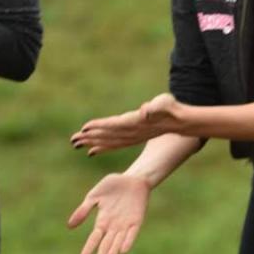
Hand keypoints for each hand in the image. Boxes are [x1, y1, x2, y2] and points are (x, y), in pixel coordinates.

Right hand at [67, 173, 150, 253]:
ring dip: (112, 253)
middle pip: (105, 246)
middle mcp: (113, 227)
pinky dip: (128, 241)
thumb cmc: (112, 187)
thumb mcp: (93, 197)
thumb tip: (69, 227)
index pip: (93, 240)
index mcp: (102, 222)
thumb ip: (83, 211)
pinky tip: (123, 250)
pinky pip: (132, 233)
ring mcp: (125, 224)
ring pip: (117, 242)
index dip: (88, 251)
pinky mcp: (137, 220)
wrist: (132, 179)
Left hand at [71, 93, 190, 155]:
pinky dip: (102, 147)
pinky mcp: (133, 138)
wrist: (181, 121)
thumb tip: (146, 111)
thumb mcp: (164, 103)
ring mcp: (132, 137)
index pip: (115, 125)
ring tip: (76, 144)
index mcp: (136, 123)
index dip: (100, 126)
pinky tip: (92, 149)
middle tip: (72, 140)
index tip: (84, 128)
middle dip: (90, 137)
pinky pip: (114, 144)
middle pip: (108, 136)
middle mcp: (132, 132)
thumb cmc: (171, 109)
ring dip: (92, 142)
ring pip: (109, 141)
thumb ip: (156, 107)